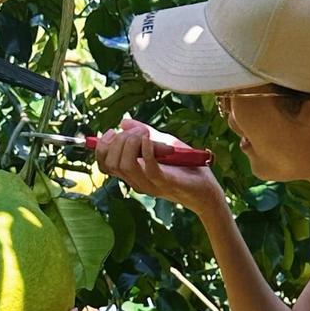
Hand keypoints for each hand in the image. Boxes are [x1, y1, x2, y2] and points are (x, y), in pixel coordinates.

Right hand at [96, 118, 224, 215]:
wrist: (208, 189)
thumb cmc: (186, 167)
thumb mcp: (164, 143)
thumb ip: (144, 133)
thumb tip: (123, 121)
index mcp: (133, 174)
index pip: (104, 164)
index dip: (101, 147)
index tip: (112, 131)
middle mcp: (137, 181)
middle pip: (110, 163)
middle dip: (118, 141)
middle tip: (137, 132)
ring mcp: (150, 184)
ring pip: (124, 165)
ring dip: (131, 143)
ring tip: (145, 134)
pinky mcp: (166, 182)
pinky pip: (148, 168)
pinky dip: (146, 149)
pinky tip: (151, 140)